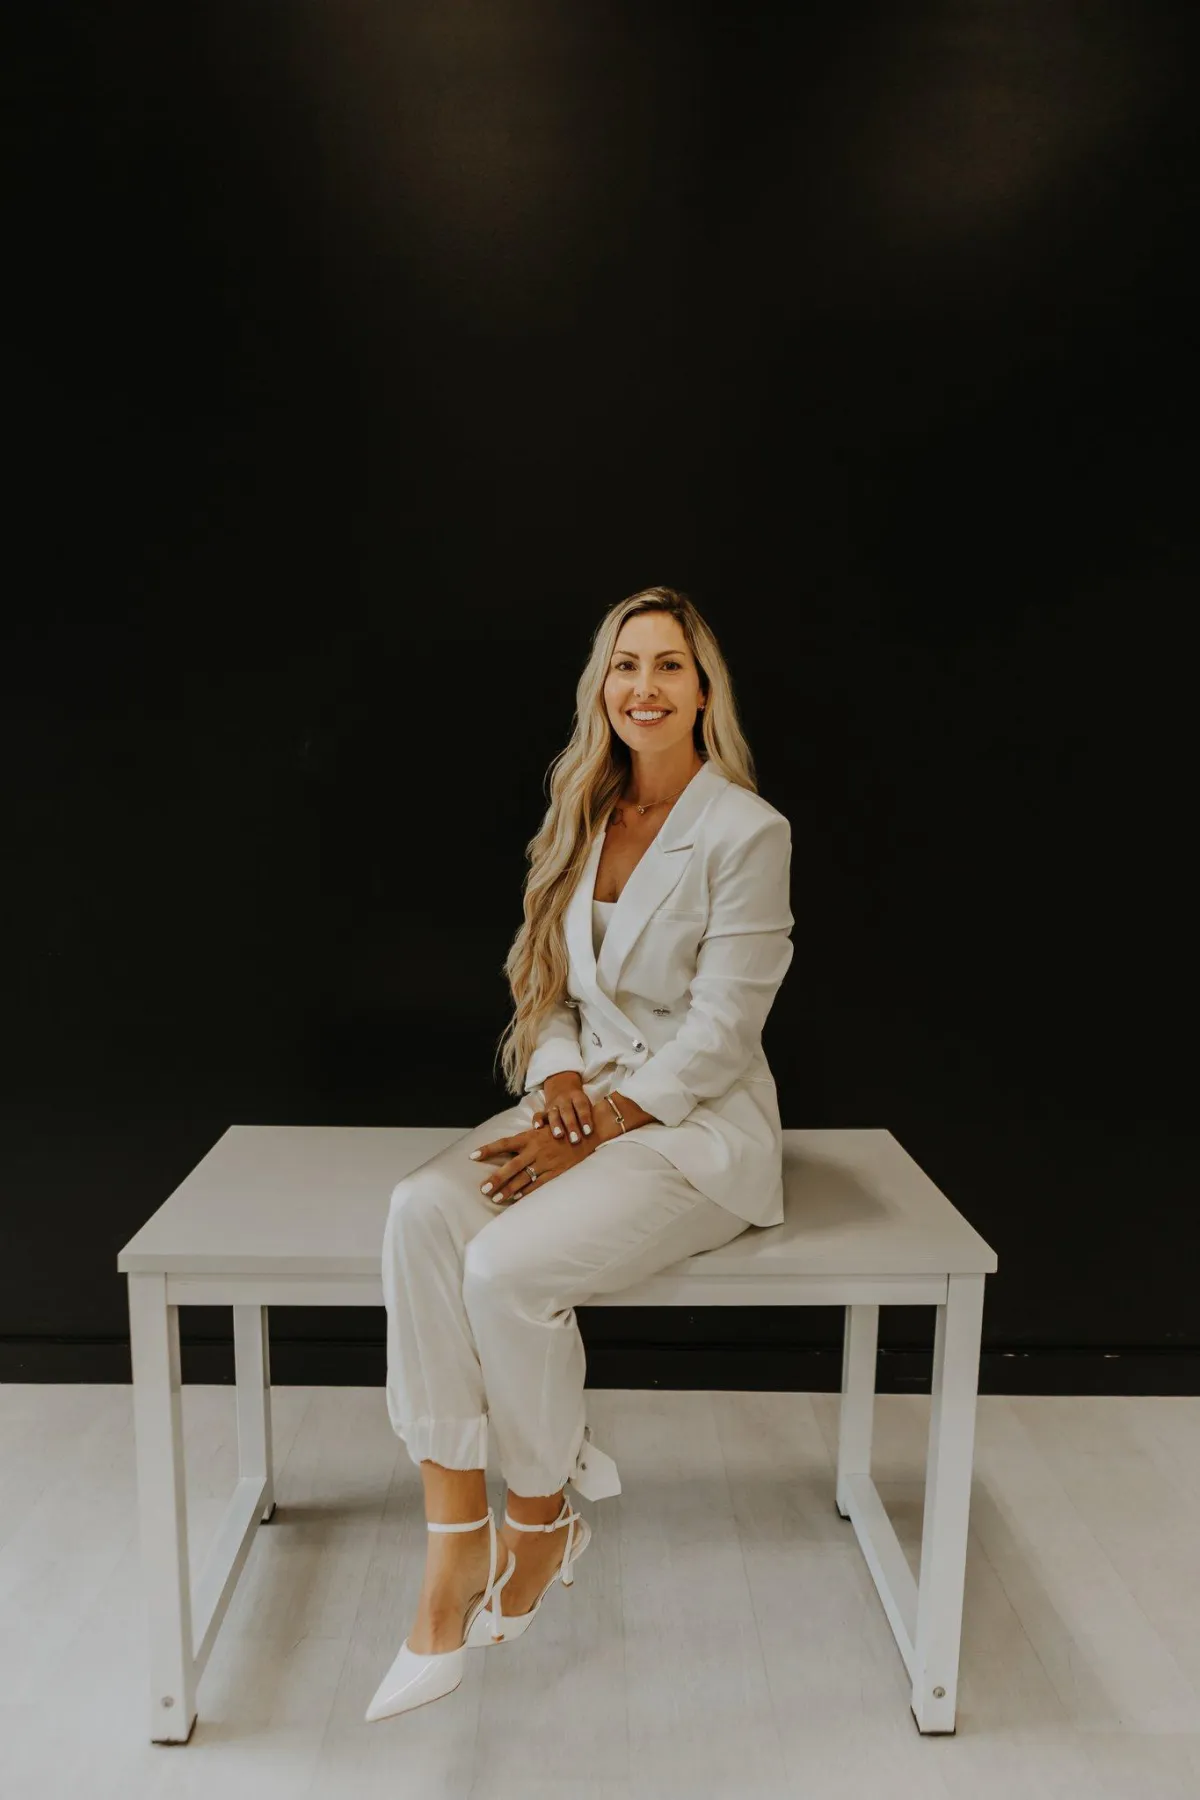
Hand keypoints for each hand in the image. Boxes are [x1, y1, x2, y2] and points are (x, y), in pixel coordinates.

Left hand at [469, 1115, 593, 1202]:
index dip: (488, 1149)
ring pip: (523, 1178)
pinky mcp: (556, 1172)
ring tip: (496, 1198)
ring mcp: (546, 1162)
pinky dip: (527, 1192)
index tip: (472, 1155)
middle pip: (511, 1166)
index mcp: (530, 1137)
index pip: (504, 1143)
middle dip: (496, 1178)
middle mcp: (536, 1150)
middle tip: (483, 1189)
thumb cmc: (563, 1130)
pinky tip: (516, 1199)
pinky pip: (539, 1185)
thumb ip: (528, 1135)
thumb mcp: (544, 1127)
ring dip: (509, 1189)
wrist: (588, 1133)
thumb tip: (511, 1142)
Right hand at [534, 1071, 595, 1146]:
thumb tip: (602, 1134)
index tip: (589, 1131)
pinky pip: (538, 1114)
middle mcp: (564, 1100)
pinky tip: (538, 1128)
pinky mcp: (543, 1110)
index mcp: (578, 1097)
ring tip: (559, 1136)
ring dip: (555, 1125)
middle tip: (576, 1139)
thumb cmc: (579, 1104)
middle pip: (567, 1112)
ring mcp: (553, 1105)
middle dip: (571, 1126)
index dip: (585, 1119)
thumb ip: (590, 1116)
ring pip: (553, 1114)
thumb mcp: (587, 1104)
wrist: (562, 1087)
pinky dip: (537, 1121)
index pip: (582, 1107)